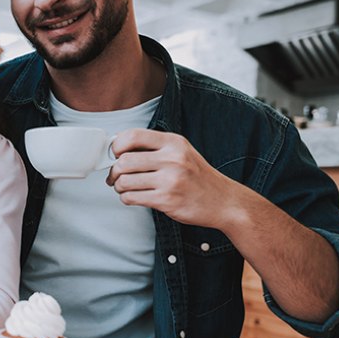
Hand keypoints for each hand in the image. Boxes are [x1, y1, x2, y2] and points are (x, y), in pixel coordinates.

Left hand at [106, 129, 241, 228]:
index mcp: (173, 143)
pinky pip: (132, 198)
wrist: (224, 201)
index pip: (133, 136)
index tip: (115, 154)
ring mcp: (170, 180)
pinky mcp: (167, 200)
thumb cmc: (198, 177)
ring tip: (125, 188)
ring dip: (119, 187)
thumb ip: (154, 148)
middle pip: (124, 161)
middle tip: (115, 176)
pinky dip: (127, 198)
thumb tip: (119, 148)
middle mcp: (172, 159)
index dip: (117, 146)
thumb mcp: (181, 152)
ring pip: (124, 181)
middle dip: (114, 171)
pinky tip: (134, 197)